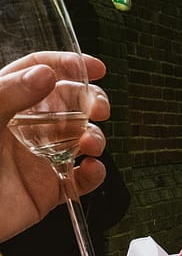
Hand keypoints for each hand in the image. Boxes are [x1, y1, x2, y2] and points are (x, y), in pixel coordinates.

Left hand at [0, 52, 108, 241]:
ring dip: (96, 137)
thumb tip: (46, 74)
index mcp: (6, 104)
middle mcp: (26, 128)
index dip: (68, 65)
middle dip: (91, 102)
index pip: (39, 72)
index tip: (95, 68)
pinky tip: (91, 169)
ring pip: (82, 139)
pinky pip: (82, 180)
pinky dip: (95, 174)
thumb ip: (9, 93)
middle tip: (99, 108)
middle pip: (70, 103)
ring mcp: (41, 158)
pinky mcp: (50, 190)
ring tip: (91, 144)